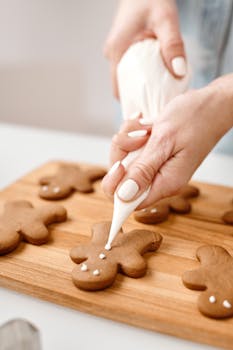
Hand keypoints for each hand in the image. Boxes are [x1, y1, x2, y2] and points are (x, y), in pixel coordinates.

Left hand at [102, 75, 232, 207]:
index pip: (130, 201)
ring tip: (147, 128)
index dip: (116, 187)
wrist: (211, 103)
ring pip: (124, 159)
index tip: (120, 164)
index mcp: (166, 183)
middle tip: (140, 136)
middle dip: (122, 153)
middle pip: (122, 178)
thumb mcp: (165, 141)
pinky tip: (147, 125)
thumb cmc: (195, 118)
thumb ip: (144, 169)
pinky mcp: (154, 154)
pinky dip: (133, 133)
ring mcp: (156, 166)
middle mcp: (160, 178)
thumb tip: (123, 195)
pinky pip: (131, 147)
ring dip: (128, 139)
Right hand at [104, 0, 185, 97]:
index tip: (146, 112)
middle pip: (123, 86)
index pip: (118, 89)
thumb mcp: (165, 20)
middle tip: (156, 105)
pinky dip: (142, 75)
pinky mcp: (124, 48)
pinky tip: (157, 76)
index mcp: (116, 52)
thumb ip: (173, 45)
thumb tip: (179, 72)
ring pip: (127, 78)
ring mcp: (117, 51)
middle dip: (138, 97)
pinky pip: (131, 68)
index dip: (131, 104)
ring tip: (158, 94)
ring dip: (140, 86)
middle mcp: (113, 54)